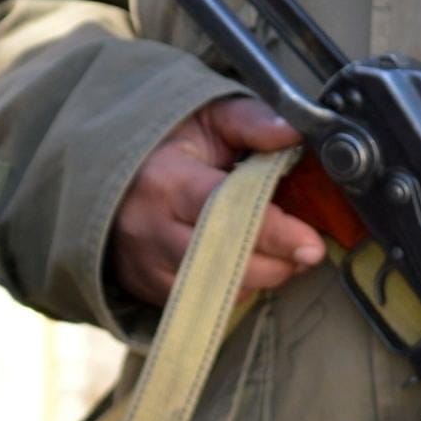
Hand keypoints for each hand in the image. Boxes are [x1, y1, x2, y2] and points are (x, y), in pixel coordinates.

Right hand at [110, 98, 324, 306]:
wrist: (109, 176)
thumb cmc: (168, 146)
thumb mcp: (206, 118)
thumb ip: (252, 122)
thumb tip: (296, 131)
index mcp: (167, 181)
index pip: (224, 212)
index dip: (273, 231)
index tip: (310, 245)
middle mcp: (151, 229)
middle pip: (224, 263)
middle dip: (276, 263)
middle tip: (307, 251)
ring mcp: (146, 266)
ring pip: (216, 291)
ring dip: (259, 278)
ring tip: (280, 255)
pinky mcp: (146, 289)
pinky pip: (203, 302)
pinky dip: (234, 289)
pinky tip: (245, 265)